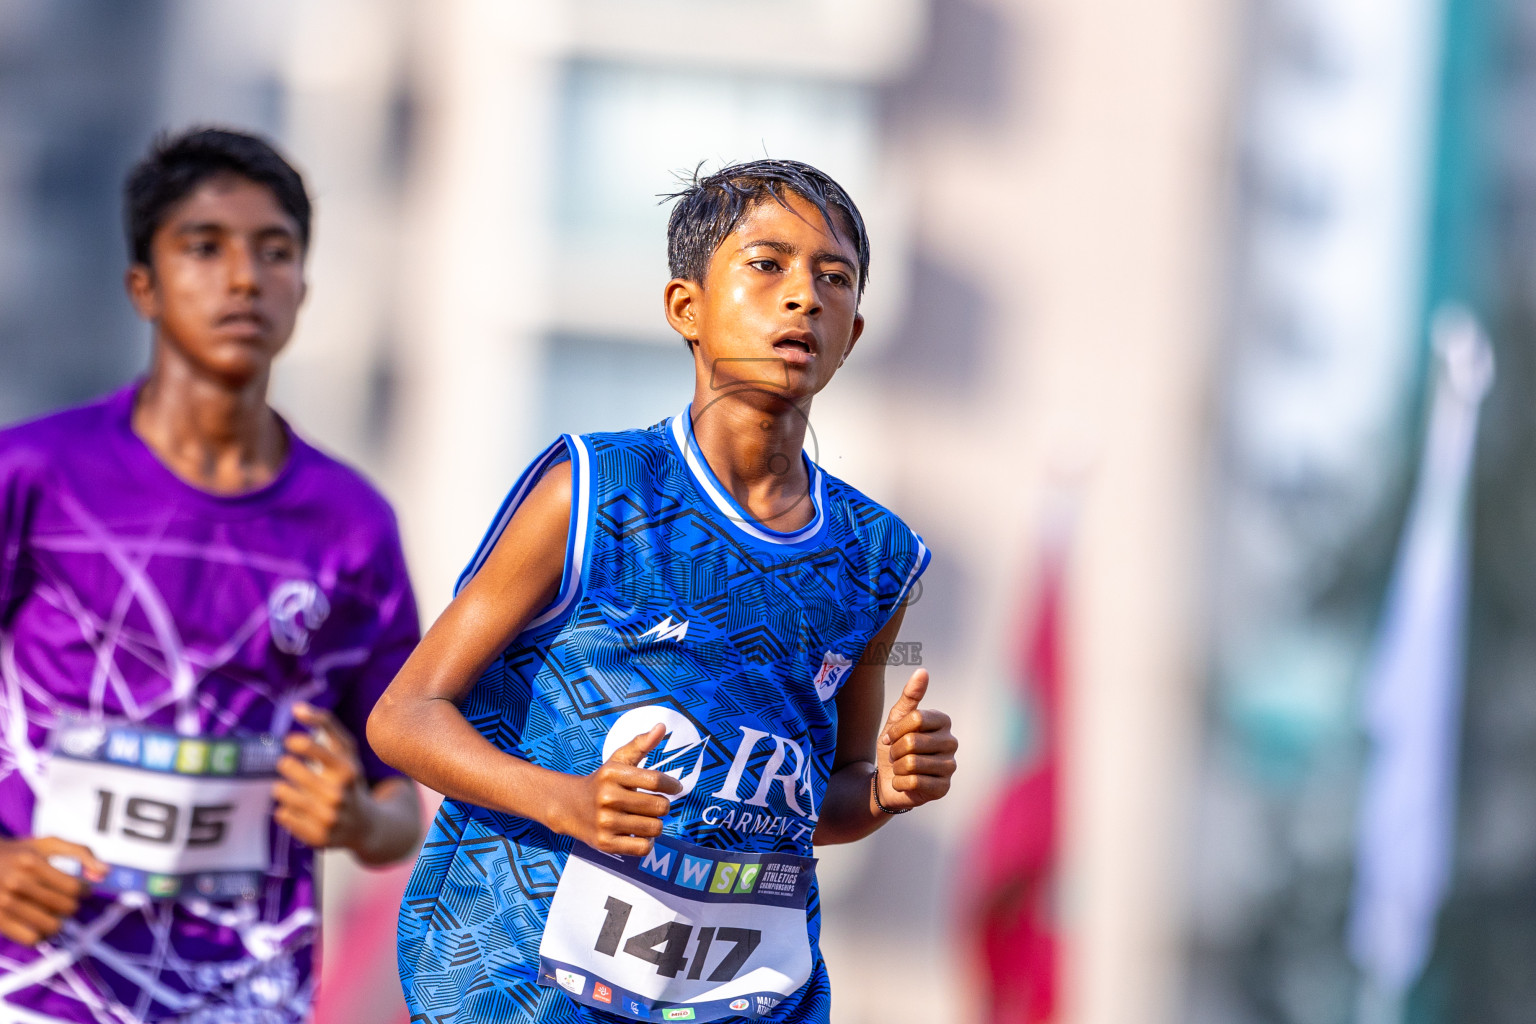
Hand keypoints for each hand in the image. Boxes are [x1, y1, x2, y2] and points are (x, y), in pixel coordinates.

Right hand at [0, 837, 105, 945]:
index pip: (74, 887)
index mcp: (32, 862)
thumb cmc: (20, 853)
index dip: (85, 891)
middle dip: (72, 906)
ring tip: (55, 914)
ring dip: (59, 922)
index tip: (84, 890)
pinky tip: (39, 926)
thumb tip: (105, 872)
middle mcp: (17, 883)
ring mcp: (5, 903)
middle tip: (67, 901)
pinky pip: (30, 939)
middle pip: (65, 907)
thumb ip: (81, 852)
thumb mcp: (48, 844)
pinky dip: (41, 936)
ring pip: (51, 926)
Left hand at [273, 703, 371, 851]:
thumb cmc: (350, 779)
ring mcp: (327, 819)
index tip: (291, 742)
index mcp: (348, 770)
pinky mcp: (316, 838)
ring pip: (280, 792)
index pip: (312, 747)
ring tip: (292, 789)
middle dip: (287, 764)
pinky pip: (282, 814)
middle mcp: (339, 795)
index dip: (297, 742)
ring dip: (283, 788)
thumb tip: (296, 707)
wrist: (366, 826)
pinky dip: (286, 809)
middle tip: (290, 767)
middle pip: (288, 767)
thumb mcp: (347, 750)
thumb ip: (325, 724)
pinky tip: (300, 810)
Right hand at [547, 724, 682, 855]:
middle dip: (663, 805)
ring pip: (655, 828)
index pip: (655, 780)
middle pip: (659, 806)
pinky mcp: (605, 843)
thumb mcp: (617, 760)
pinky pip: (643, 848)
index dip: (672, 784)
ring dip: (656, 824)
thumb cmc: (601, 781)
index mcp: (612, 774)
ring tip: (646, 818)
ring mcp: (605, 822)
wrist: (569, 806)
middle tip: (655, 804)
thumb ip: (641, 744)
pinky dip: (648, 842)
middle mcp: (607, 798)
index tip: (676, 787)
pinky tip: (640, 834)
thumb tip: (662, 727)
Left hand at [876, 669, 957, 811]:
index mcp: (943, 721)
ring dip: (897, 767)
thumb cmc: (894, 746)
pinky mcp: (944, 788)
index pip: (916, 718)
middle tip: (896, 755)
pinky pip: (914, 782)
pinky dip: (900, 782)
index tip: (891, 736)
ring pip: (912, 763)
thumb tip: (923, 671)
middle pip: (912, 741)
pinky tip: (904, 782)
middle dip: (895, 750)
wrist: (886, 780)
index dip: (896, 729)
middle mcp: (951, 742)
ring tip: (900, 768)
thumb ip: (910, 696)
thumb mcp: (896, 720)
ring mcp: (950, 766)